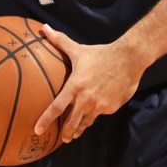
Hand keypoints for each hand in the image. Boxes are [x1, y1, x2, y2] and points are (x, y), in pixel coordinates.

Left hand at [33, 24, 145, 143]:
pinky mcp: (111, 108)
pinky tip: (96, 110)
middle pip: (71, 122)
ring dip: (79, 128)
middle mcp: (86, 98)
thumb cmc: (101, 54)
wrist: (129, 58)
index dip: (46, 119)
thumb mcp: (78, 49)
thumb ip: (59, 41)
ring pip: (86, 121)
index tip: (37, 130)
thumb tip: (43, 28)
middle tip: (62, 138)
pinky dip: (96, 113)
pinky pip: (100, 114)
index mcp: (75, 86)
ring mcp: (99, 105)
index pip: (57, 107)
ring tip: (74, 133)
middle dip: (66, 133)